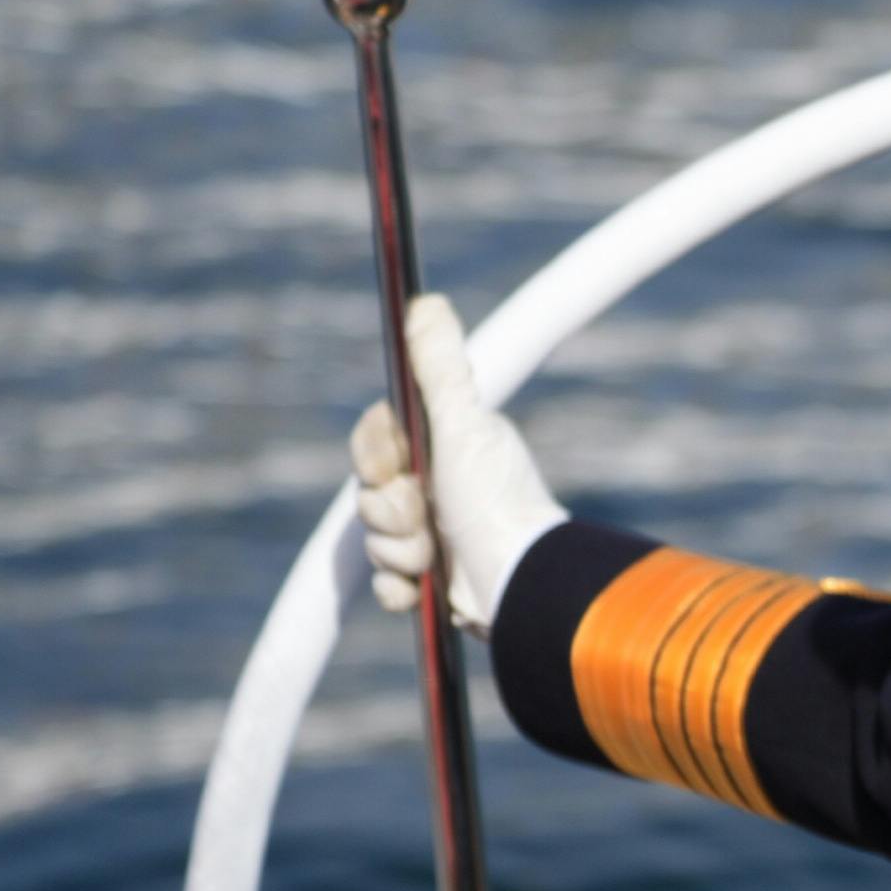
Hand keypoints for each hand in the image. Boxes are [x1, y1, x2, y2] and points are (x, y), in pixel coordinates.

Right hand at [347, 293, 564, 634]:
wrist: (521, 584)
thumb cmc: (495, 502)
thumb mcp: (464, 427)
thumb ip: (440, 369)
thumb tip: (426, 301)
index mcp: (446, 447)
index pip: (375, 440)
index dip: (373, 454)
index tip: (393, 466)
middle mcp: (440, 487)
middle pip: (369, 492)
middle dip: (388, 511)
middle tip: (422, 515)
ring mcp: (435, 535)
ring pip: (375, 539)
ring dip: (398, 551)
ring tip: (435, 555)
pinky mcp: (435, 581)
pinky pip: (387, 583)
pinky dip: (400, 588)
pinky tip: (426, 588)